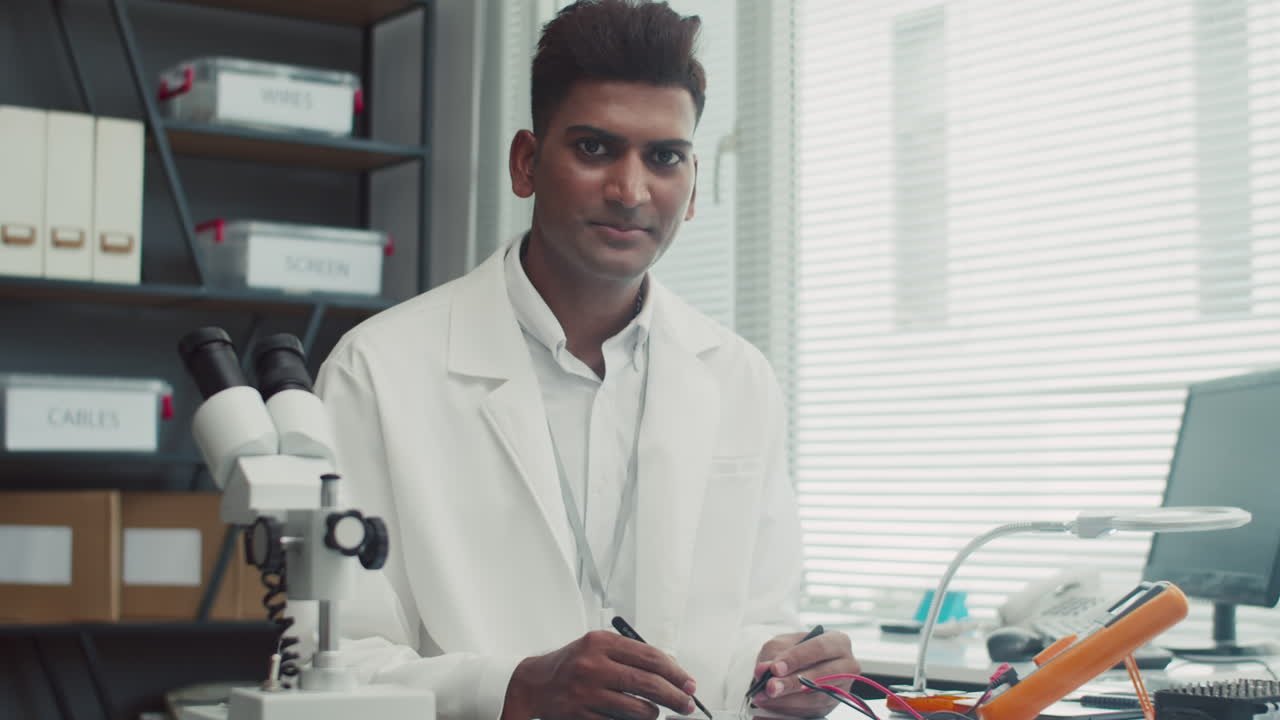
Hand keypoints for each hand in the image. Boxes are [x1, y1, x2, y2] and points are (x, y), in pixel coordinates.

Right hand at [502, 630, 698, 719]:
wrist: (534, 684)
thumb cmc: (572, 664)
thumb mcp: (598, 647)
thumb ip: (631, 655)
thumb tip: (672, 671)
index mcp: (601, 643)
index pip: (650, 657)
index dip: (676, 672)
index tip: (689, 683)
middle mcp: (593, 665)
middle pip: (648, 684)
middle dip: (675, 697)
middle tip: (688, 704)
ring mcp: (587, 693)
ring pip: (638, 710)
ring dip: (653, 714)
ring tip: (655, 712)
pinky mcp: (581, 715)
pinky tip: (633, 719)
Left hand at [749, 630, 859, 717]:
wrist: (797, 665)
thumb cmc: (792, 650)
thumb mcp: (782, 645)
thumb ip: (773, 655)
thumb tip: (763, 670)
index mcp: (838, 642)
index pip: (819, 648)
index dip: (796, 658)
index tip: (775, 668)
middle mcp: (846, 666)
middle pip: (821, 676)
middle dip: (792, 683)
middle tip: (769, 687)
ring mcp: (841, 689)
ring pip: (816, 698)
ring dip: (787, 700)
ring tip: (763, 698)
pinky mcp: (830, 707)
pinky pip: (810, 712)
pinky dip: (787, 711)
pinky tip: (770, 707)